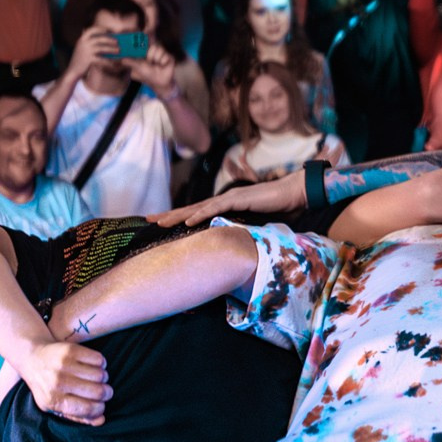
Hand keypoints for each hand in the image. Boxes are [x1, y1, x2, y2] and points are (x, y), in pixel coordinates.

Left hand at [14, 339, 111, 424]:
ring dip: (103, 377)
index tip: (101, 405)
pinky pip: (99, 359)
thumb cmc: (46, 386)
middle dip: (106, 393)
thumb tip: (101, 420)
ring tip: (96, 377)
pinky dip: (100, 363)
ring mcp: (63, 365)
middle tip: (104, 391)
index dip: (100, 408)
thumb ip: (78, 416)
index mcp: (53, 400)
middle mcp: (57, 383)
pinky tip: (92, 365)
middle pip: (98, 392)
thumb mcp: (55, 405)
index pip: (88, 409)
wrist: (32, 357)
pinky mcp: (70, 350)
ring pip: (100, 375)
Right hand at [69, 25, 117, 71]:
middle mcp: (83, 43)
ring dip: (111, 49)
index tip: (108, 29)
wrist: (72, 70)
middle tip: (117, 41)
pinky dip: (109, 61)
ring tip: (118, 50)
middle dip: (109, 39)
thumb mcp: (83, 48)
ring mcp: (86, 51)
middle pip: (99, 38)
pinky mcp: (89, 59)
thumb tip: (106, 40)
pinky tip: (114, 62)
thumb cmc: (81, 59)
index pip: (91, 30)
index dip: (100, 28)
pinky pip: (102, 59)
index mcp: (81, 39)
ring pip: (102, 48)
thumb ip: (90, 43)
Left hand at [129, 41, 180, 98]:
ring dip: (156, 60)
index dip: (142, 39)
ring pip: (158, 49)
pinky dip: (162, 62)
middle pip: (152, 46)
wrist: (160, 83)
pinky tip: (162, 66)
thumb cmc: (148, 76)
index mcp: (145, 53)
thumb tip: (121, 59)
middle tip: (150, 62)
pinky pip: (165, 54)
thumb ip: (131, 62)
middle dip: (150, 56)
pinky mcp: (169, 56)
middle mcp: (154, 51)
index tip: (141, 37)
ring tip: (157, 65)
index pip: (144, 44)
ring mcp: (162, 53)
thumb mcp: (137, 69)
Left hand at [153, 177, 310, 227]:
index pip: (196, 213)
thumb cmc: (278, 209)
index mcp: (225, 207)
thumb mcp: (255, 226)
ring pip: (197, 208)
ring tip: (159, 222)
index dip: (178, 217)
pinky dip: (200, 215)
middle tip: (147, 219)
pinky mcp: (238, 199)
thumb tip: (235, 248)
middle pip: (190, 209)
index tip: (160, 223)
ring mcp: (229, 198)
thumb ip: (243, 233)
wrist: (294, 193)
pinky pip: (215, 208)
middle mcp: (223, 200)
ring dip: (178, 216)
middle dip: (168, 214)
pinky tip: (187, 222)